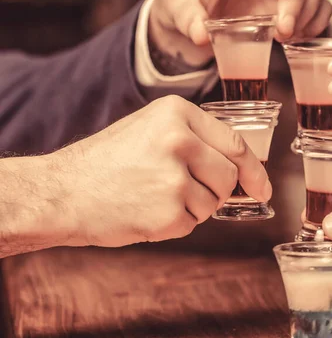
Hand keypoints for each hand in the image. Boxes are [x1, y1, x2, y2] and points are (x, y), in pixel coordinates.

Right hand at [53, 95, 270, 246]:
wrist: (62, 192)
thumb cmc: (108, 162)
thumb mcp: (150, 130)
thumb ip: (196, 141)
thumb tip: (243, 169)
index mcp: (177, 113)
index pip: (235, 144)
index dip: (255, 170)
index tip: (262, 188)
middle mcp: (180, 140)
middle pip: (229, 177)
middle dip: (215, 190)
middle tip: (178, 190)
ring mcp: (175, 177)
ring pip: (214, 203)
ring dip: (192, 207)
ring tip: (153, 196)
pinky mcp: (169, 211)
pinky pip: (193, 223)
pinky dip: (175, 224)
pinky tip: (146, 211)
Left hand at [149, 0, 330, 65]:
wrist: (197, 15)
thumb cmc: (190, 4)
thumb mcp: (181, 10)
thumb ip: (189, 20)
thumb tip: (200, 35)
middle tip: (283, 29)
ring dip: (308, 12)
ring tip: (287, 36)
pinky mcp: (293, 5)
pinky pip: (320, 5)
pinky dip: (316, 21)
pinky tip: (300, 36)